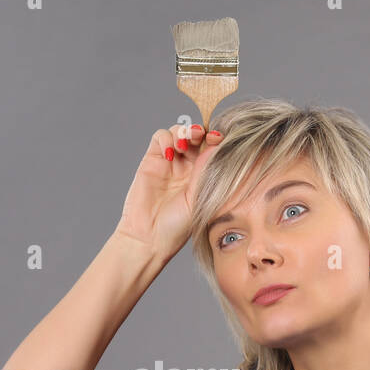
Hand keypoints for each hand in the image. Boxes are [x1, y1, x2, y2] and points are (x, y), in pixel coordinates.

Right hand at [114, 122, 225, 263]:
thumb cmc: (177, 227)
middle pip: (197, 136)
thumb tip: (216, 145)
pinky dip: (166, 138)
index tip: (219, 140)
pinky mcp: (151, 160)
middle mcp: (188, 166)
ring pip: (179, 132)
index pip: (213, 148)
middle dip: (200, 131)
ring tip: (184, 144)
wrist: (149, 237)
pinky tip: (169, 154)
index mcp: (204, 175)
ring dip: (183, 131)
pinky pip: (160, 137)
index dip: (216, 139)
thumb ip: (206, 172)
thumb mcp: (200, 199)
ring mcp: (169, 162)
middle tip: (200, 136)